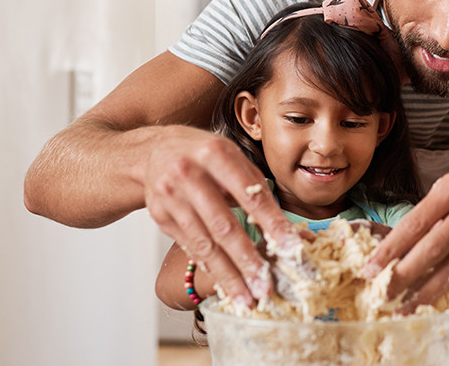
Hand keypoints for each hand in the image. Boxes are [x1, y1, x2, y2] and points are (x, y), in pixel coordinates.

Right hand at [143, 125, 300, 305]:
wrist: (156, 150)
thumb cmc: (206, 155)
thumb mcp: (234, 158)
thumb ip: (259, 190)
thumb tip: (291, 231)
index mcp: (216, 153)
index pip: (251, 195)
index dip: (273, 224)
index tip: (291, 249)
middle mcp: (189, 174)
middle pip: (223, 225)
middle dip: (247, 260)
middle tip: (265, 286)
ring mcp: (170, 196)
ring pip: (204, 243)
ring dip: (227, 274)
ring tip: (245, 297)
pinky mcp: (160, 215)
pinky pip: (190, 246)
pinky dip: (209, 267)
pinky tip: (225, 283)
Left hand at [364, 161, 448, 310]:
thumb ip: (436, 214)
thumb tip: (399, 248)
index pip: (415, 222)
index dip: (390, 250)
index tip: (369, 270)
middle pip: (432, 246)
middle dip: (403, 274)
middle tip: (382, 294)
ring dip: (427, 290)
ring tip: (407, 306)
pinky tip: (437, 296)